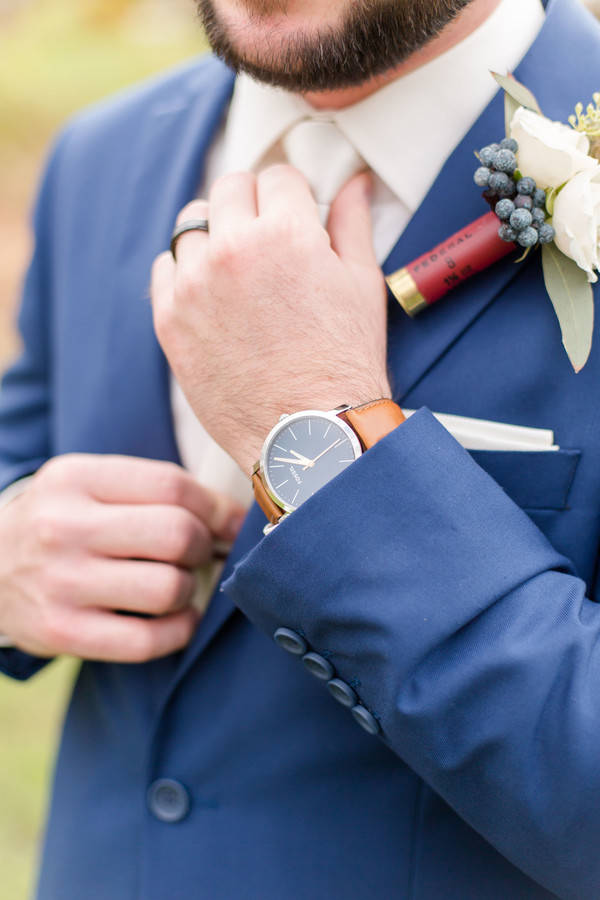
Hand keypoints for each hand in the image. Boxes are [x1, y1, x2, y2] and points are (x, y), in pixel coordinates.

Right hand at [0, 454, 245, 661]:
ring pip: (168, 588)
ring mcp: (60, 583)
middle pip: (177, 535)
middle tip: (196, 553)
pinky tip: (174, 618)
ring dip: (189, 589)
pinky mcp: (62, 633)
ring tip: (176, 583)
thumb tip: (236, 519)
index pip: (172, 486)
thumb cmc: (60, 522)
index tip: (229, 523)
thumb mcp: (89, 485)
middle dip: (203, 547)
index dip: (216, 508)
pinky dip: (179, 631)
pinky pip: (149, 640)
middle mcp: (63, 527)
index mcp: (75, 478)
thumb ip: (154, 490)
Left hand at [151, 165, 390, 473]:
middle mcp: (232, 249)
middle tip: (269, 241)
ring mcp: (194, 285)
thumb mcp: (362, 286)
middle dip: (253, 204)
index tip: (297, 219)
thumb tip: (355, 181)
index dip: (293, 196)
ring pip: (190, 224)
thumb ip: (352, 223)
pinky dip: (185, 271)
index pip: (278, 176)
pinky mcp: (170, 320)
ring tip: (238, 270)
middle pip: (229, 188)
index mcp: (286, 233)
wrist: (308, 435)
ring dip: (215, 234)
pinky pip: (164, 268)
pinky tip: (212, 296)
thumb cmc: (344, 364)